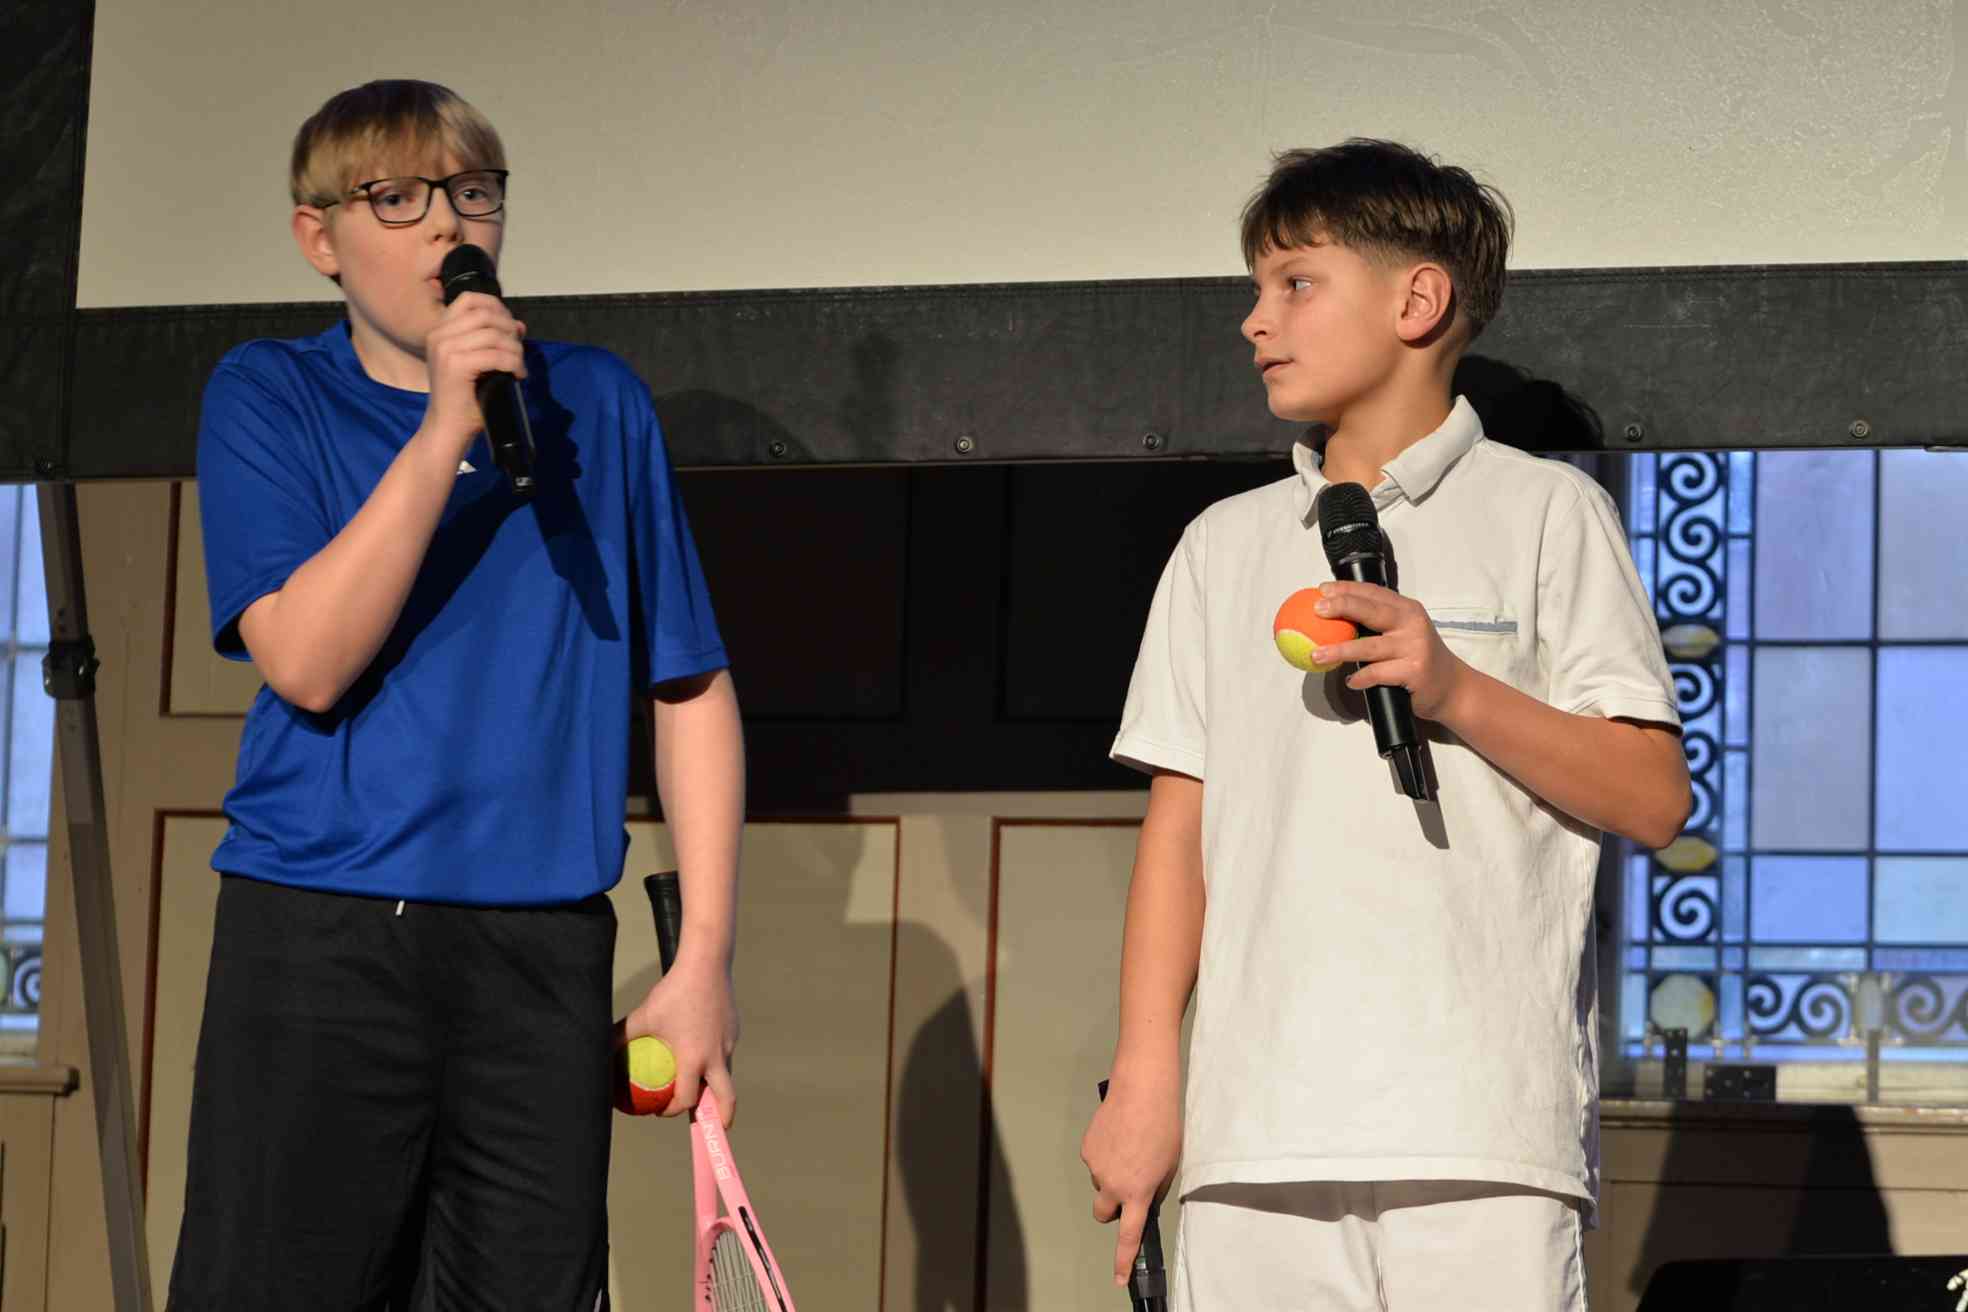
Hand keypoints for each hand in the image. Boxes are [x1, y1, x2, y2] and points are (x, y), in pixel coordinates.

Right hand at [420, 290, 525, 457]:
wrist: (448, 427)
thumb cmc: (464, 397)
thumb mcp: (479, 361)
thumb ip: (494, 339)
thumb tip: (519, 324)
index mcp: (439, 330)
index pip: (470, 300)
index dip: (496, 307)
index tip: (510, 327)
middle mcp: (438, 335)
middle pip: (486, 314)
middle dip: (509, 330)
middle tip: (518, 350)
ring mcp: (445, 349)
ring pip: (494, 335)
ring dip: (515, 350)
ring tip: (518, 366)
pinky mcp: (456, 365)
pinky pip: (497, 355)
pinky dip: (514, 364)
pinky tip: (517, 376)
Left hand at [622, 958, 738, 1124]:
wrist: (707, 963)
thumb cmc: (673, 991)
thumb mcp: (642, 1016)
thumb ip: (620, 1037)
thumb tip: (597, 1054)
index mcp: (694, 1058)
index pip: (687, 1098)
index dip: (673, 1110)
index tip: (660, 1111)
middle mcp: (716, 1055)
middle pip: (726, 1099)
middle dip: (721, 1120)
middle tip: (712, 1129)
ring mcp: (729, 1043)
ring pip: (726, 1075)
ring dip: (715, 1088)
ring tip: (700, 1090)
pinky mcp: (734, 1030)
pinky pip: (725, 1053)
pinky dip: (715, 1061)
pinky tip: (698, 1047)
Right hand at [1081, 1069, 1180, 1287]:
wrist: (1141, 1091)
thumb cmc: (1164, 1126)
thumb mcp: (1170, 1164)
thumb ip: (1155, 1187)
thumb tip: (1144, 1197)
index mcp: (1138, 1192)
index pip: (1128, 1235)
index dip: (1122, 1259)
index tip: (1117, 1277)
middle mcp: (1113, 1185)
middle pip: (1103, 1214)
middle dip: (1111, 1209)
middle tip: (1125, 1190)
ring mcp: (1096, 1167)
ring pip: (1100, 1182)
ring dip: (1110, 1174)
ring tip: (1128, 1146)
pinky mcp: (1086, 1148)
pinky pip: (1095, 1160)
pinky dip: (1104, 1154)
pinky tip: (1117, 1135)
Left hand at [1309, 581, 1470, 722]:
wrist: (1453, 687)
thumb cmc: (1419, 658)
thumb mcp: (1405, 632)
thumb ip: (1379, 623)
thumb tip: (1335, 617)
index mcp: (1408, 609)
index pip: (1374, 593)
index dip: (1347, 589)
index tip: (1322, 589)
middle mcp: (1412, 624)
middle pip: (1372, 611)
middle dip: (1342, 607)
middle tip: (1317, 610)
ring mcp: (1414, 647)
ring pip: (1369, 646)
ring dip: (1339, 651)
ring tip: (1317, 654)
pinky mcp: (1413, 671)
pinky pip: (1378, 673)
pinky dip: (1360, 678)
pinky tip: (1350, 681)